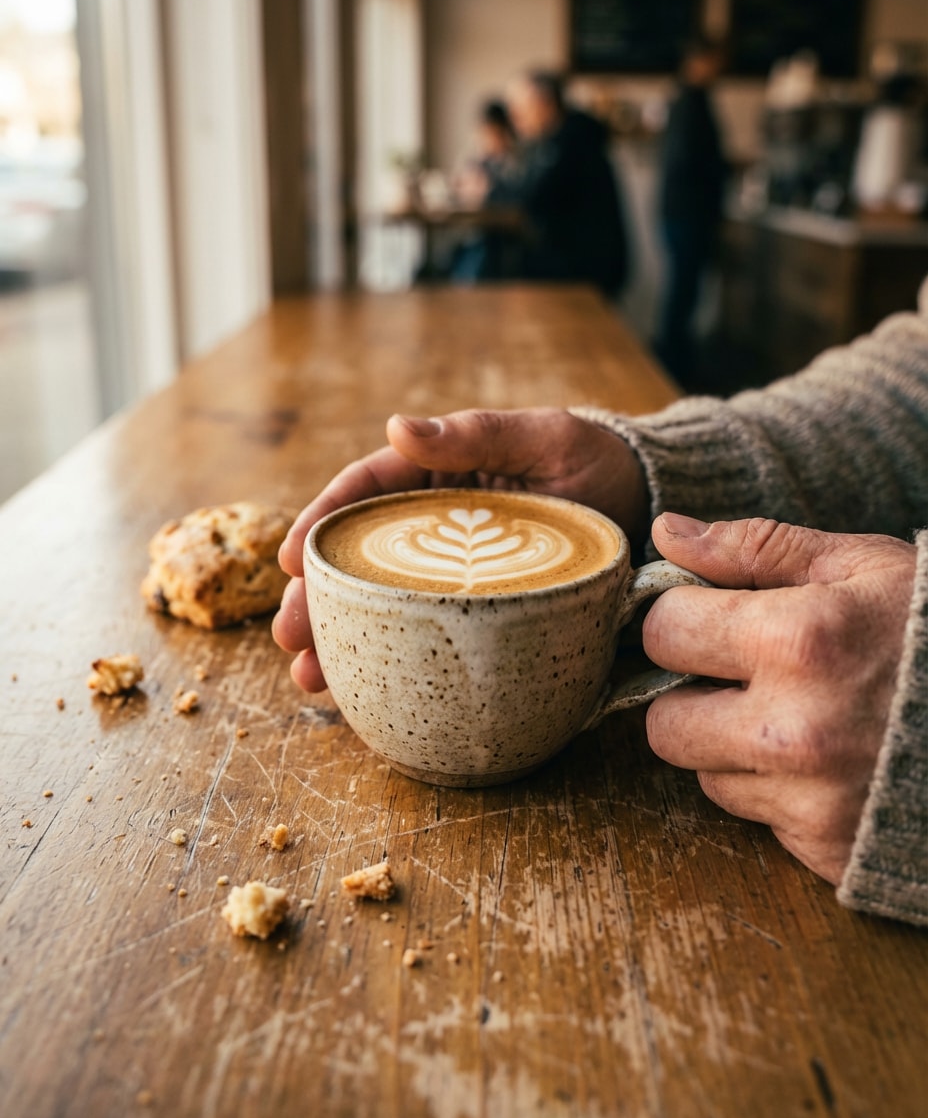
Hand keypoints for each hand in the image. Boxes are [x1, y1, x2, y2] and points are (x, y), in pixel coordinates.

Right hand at [273, 408, 647, 691]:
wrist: (653, 506)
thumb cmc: (598, 460)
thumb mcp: (543, 437)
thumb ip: (477, 434)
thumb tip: (397, 427)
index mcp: (439, 473)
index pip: (364, 495)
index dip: (320, 525)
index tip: (285, 562)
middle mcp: (438, 525)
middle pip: (361, 560)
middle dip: (316, 597)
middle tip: (287, 638)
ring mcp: (458, 571)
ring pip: (385, 603)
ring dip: (342, 639)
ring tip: (309, 679)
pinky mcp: (485, 609)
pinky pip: (431, 633)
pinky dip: (396, 659)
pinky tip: (367, 691)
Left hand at [642, 513, 915, 884]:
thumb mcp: (860, 565)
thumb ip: (755, 548)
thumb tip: (666, 533)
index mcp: (797, 641)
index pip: (664, 631)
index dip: (680, 618)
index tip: (706, 617)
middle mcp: (793, 729)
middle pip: (662, 721)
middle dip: (690, 692)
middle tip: (742, 673)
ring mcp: (810, 798)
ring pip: (703, 772)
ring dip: (729, 743)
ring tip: (796, 713)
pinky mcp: (825, 846)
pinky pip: (752, 815)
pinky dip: (771, 787)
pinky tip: (823, 758)